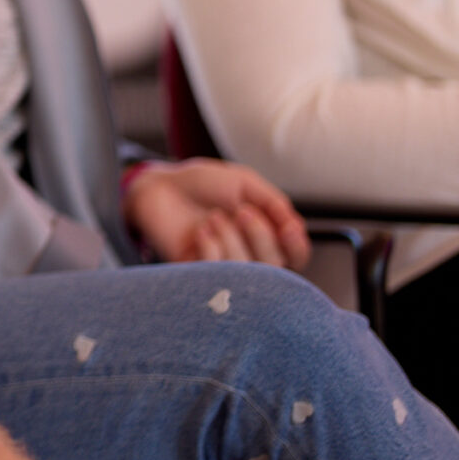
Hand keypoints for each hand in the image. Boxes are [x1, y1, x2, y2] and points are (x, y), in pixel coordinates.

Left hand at [123, 159, 309, 269]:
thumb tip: (297, 227)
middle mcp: (250, 255)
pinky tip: (201, 231)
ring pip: (246, 272)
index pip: (296, 255)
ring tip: (213, 217)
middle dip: (261, 237)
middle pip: (275, 267)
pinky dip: (211, 248)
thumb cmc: (203, 183)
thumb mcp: (244, 183)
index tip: (287, 228)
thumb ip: (273, 203)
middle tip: (241, 212)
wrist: (161, 186)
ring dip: (232, 240)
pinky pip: (216, 274)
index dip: (297, 247)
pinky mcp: (199, 276)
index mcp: (267, 234)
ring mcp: (225, 268)